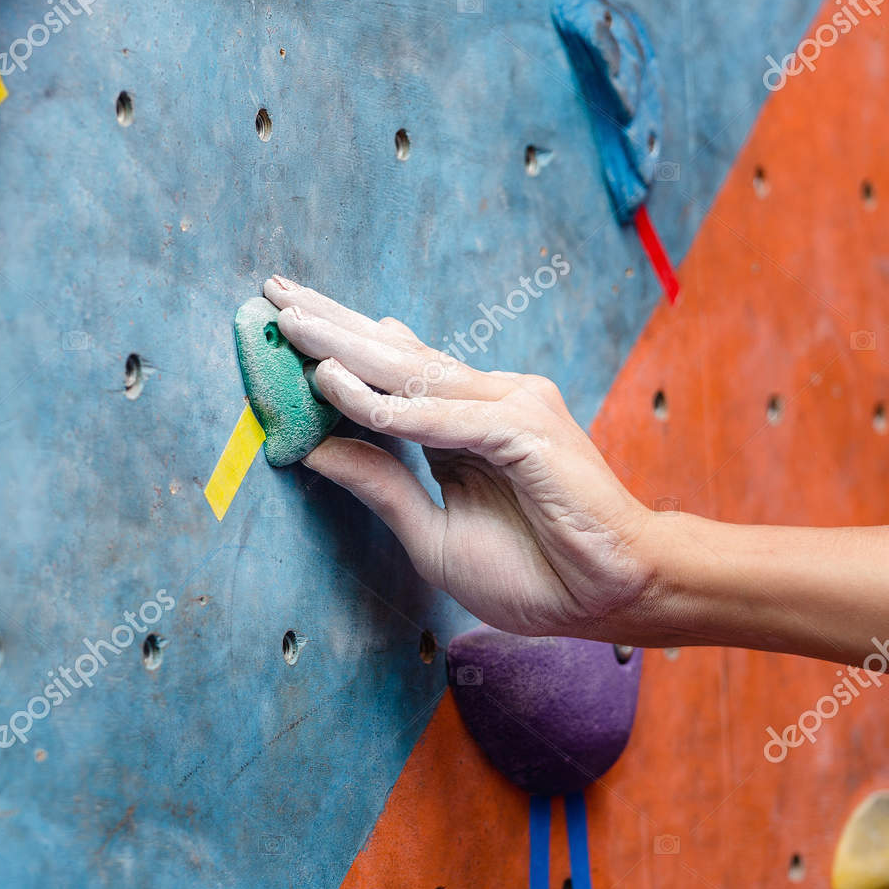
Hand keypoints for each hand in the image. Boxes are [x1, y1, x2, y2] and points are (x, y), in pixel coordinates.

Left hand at [263, 276, 663, 639]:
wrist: (613, 597)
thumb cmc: (536, 574)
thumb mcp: (432, 535)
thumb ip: (383, 487)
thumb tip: (315, 449)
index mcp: (468, 423)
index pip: (396, 373)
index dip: (343, 346)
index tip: (290, 322)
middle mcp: (489, 400)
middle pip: (398, 355)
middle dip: (333, 324)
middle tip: (275, 292)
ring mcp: (511, 407)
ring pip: (412, 374)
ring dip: (347, 347)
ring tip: (292, 323)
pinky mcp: (525, 431)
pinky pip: (440, 419)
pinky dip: (387, 406)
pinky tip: (336, 387)